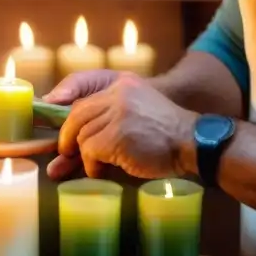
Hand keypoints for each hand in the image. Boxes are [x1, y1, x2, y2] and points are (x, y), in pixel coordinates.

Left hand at [49, 73, 196, 180]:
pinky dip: (93, 166)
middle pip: (77, 115)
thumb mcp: (139, 111)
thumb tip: (73, 138)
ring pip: (83, 136)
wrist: (192, 142)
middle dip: (67, 137)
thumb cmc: (166, 136)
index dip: (69, 118)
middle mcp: (118, 94)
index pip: (84, 98)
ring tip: (99, 167)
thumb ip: (112, 114)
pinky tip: (104, 171)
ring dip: (86, 156)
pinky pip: (90, 151)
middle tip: (65, 154)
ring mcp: (117, 113)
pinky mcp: (117, 135)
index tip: (64, 135)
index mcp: (123, 84)